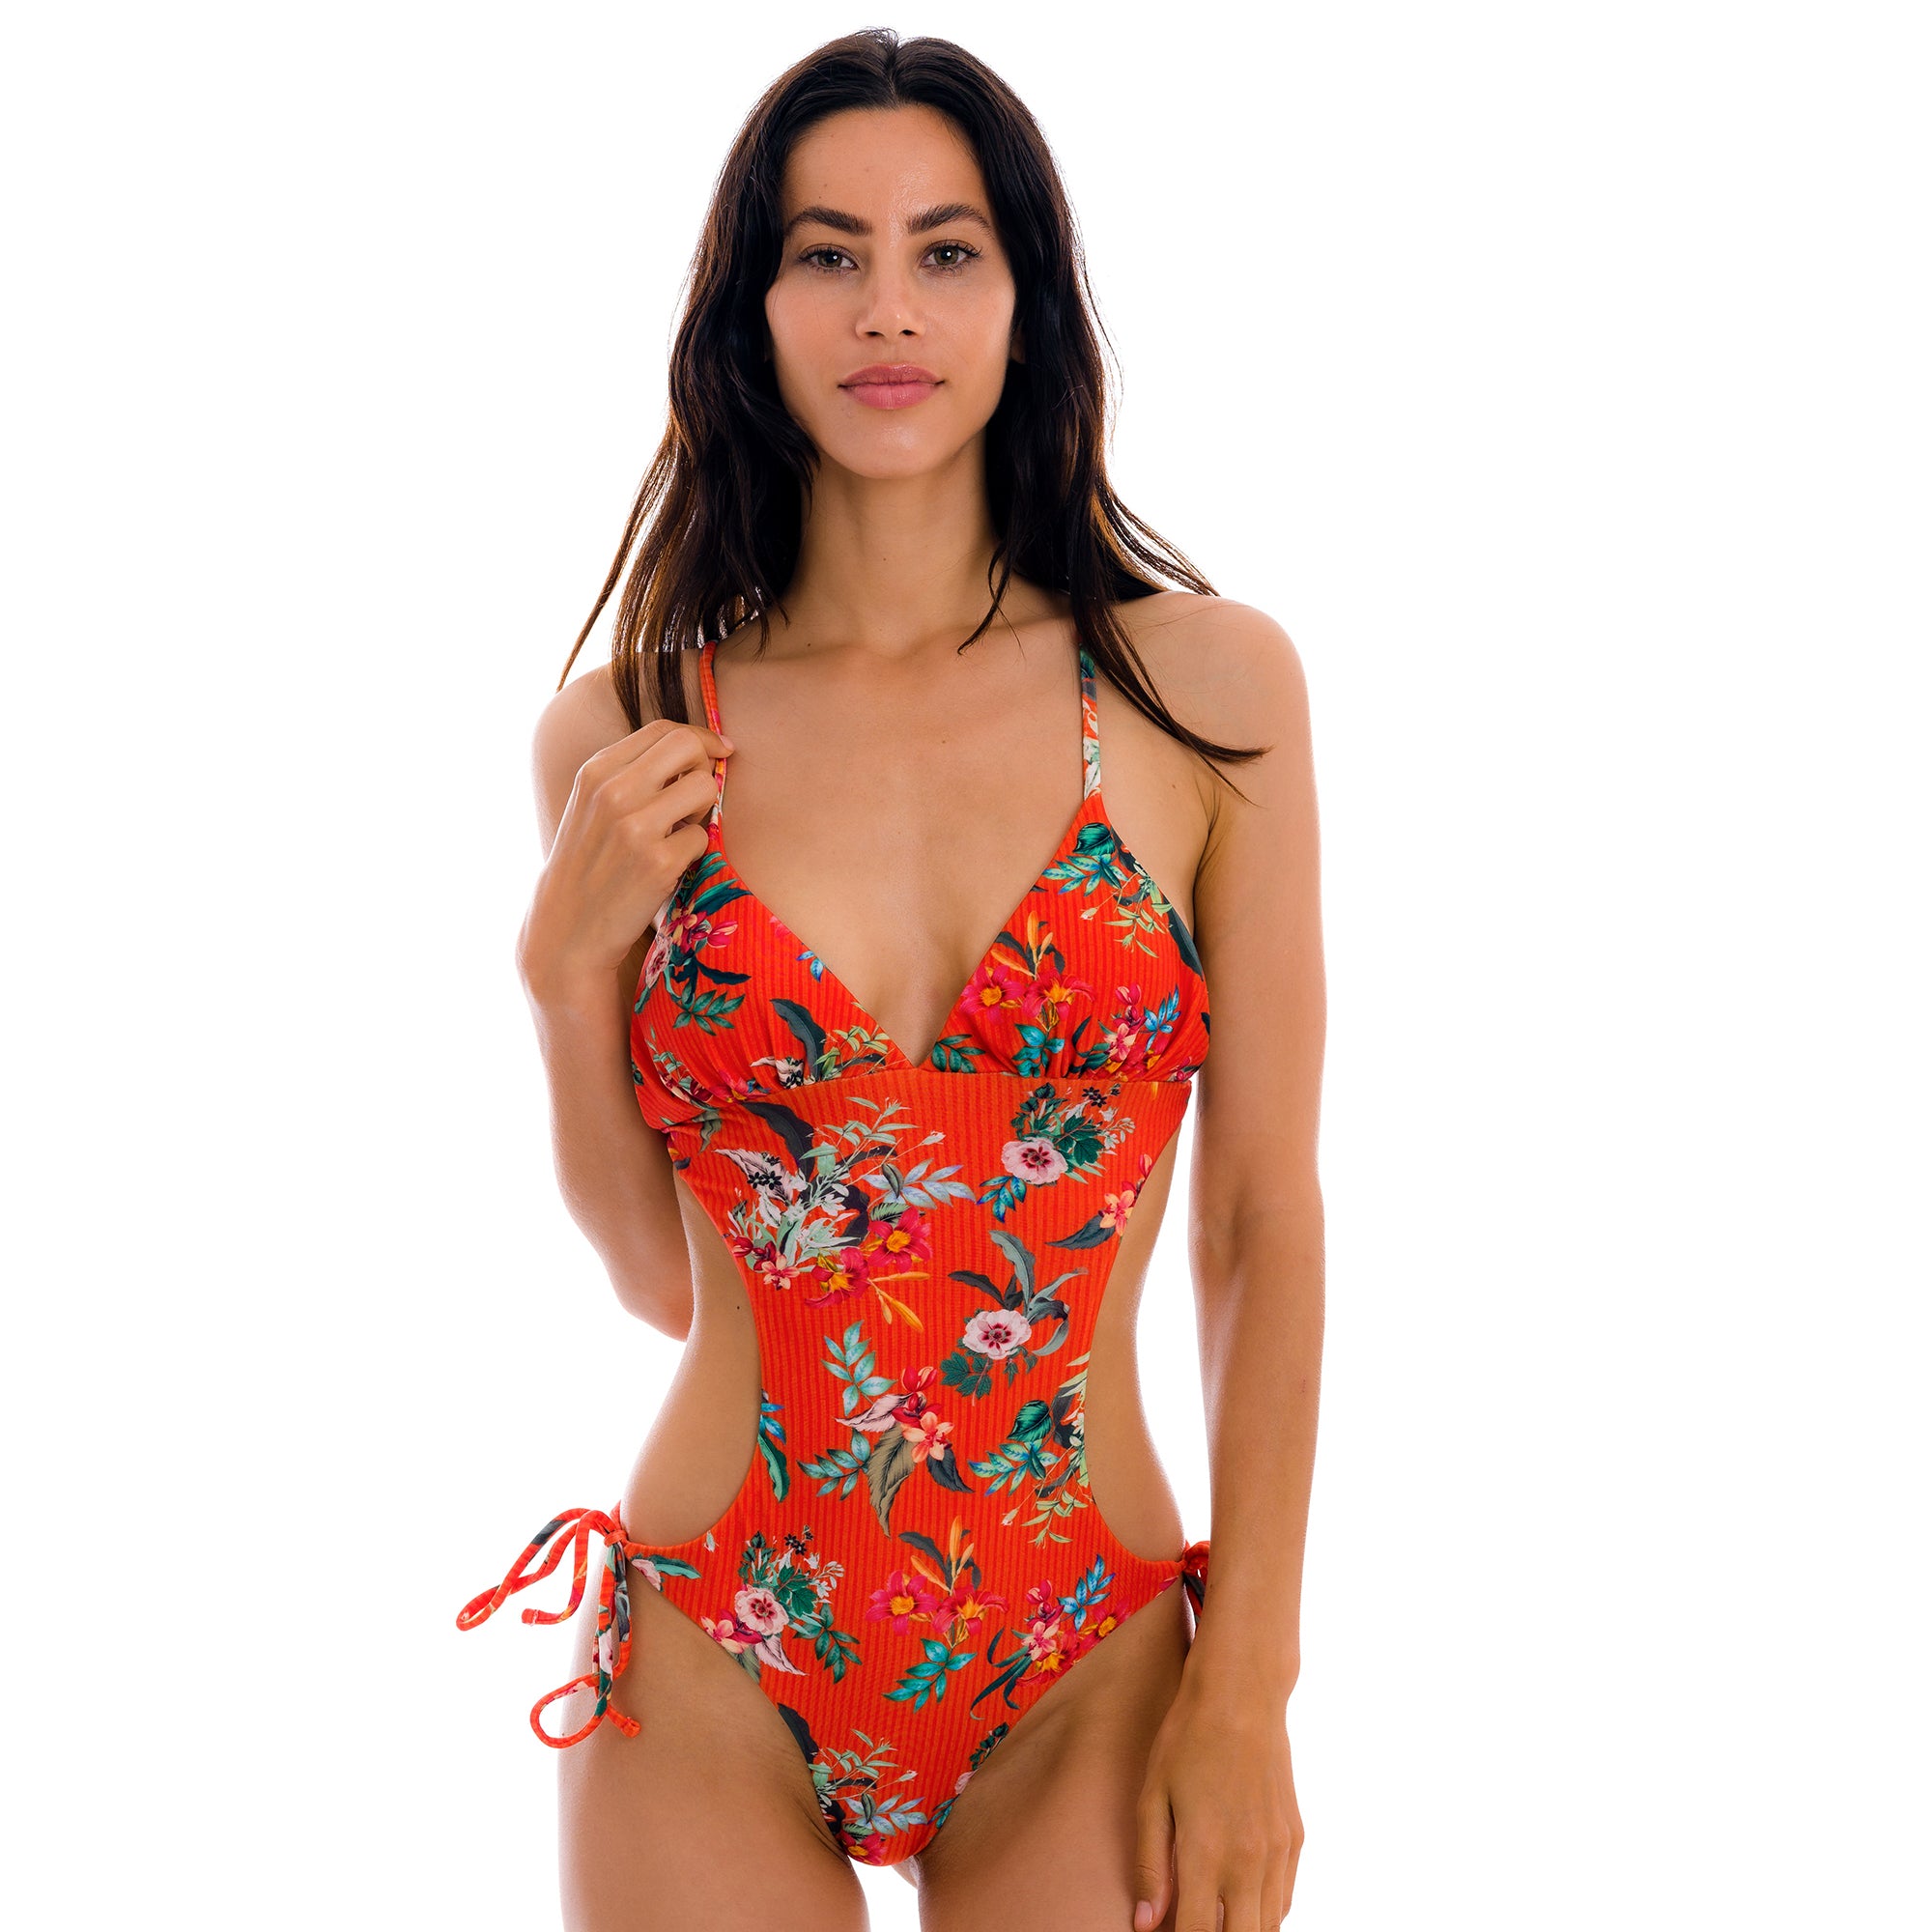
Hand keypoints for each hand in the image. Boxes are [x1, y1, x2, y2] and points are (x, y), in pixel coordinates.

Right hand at [518, 716, 732, 1000]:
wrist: (568, 926)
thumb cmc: (589, 862)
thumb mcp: (592, 804)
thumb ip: (633, 772)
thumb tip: (697, 748)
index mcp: (596, 771)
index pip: (664, 729)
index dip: (700, 738)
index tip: (718, 752)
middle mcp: (613, 792)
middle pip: (689, 747)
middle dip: (705, 767)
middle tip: (696, 796)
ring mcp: (635, 827)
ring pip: (705, 788)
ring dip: (702, 810)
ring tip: (677, 833)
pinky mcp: (658, 863)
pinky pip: (702, 837)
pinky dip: (693, 851)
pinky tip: (668, 864)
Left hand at [1133, 1689, 1303, 1928]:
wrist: (1241, 1694)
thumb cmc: (1186, 1740)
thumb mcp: (1153, 1798)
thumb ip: (1150, 1867)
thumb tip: (1145, 1925)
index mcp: (1207, 1853)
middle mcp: (1249, 1861)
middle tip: (1194, 1923)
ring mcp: (1278, 1852)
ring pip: (1268, 1926)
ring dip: (1242, 1930)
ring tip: (1215, 1915)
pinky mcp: (1294, 1840)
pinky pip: (1284, 1899)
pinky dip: (1264, 1912)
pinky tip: (1240, 1900)